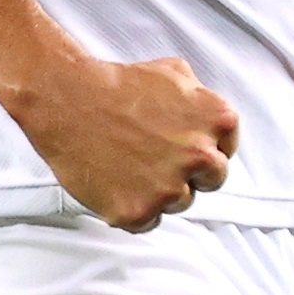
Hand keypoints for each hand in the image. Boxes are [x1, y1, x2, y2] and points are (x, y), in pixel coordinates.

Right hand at [18, 53, 239, 232]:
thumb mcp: (173, 71)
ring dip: (160, 191)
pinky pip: (148, 222)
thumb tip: (210, 123)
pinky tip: (117, 181)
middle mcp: (201, 157)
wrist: (67, 100)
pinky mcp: (139, 212)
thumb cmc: (117, 84)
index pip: (226, 151)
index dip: (202, 148)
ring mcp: (170, 189)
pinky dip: (134, 208)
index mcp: (218, 121)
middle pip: (211, 181)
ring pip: (179, 203)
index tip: (182, 146)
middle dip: (189, 172)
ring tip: (129, 164)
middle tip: (156, 158)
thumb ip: (202, 99)